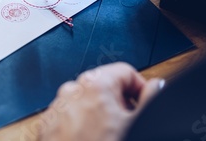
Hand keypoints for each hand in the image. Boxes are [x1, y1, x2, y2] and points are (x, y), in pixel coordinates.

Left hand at [38, 63, 163, 140]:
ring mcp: (57, 108)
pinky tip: (90, 140)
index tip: (144, 105)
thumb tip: (156, 85)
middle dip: (120, 104)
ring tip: (108, 137)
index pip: (126, 72)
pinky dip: (81, 125)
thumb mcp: (137, 124)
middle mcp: (71, 90)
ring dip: (100, 116)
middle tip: (127, 126)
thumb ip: (151, 98)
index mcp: (95, 83)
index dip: (140, 90)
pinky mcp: (48, 125)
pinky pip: (70, 117)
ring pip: (87, 103)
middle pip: (105, 87)